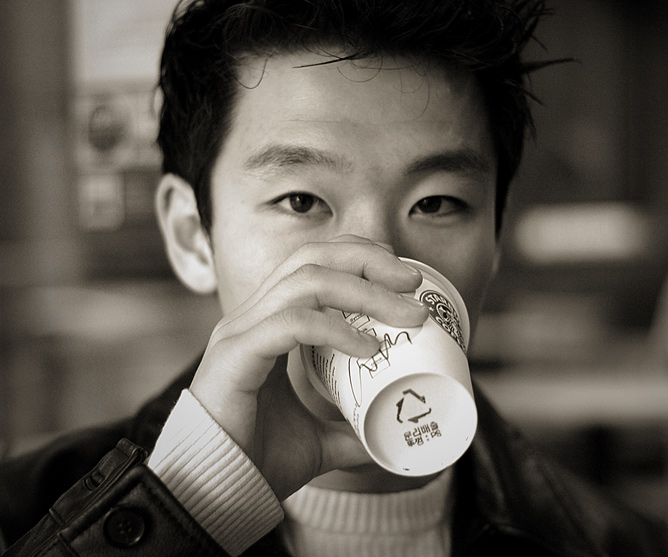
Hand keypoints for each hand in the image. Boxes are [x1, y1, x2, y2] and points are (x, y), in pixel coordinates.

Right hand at [190, 236, 427, 499]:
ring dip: (364, 291)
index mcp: (268, 323)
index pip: (313, 264)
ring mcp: (241, 332)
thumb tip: (393, 428)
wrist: (215, 496)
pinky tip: (368, 348)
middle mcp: (253, 318)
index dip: (358, 257)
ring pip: (306, 282)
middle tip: (414, 280)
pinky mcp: (236, 355)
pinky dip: (335, 328)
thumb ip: (353, 427)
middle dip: (367, 260)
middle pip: (312, 258)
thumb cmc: (260, 460)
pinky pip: (291, 324)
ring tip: (406, 314)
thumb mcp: (321, 438)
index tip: (403, 277)